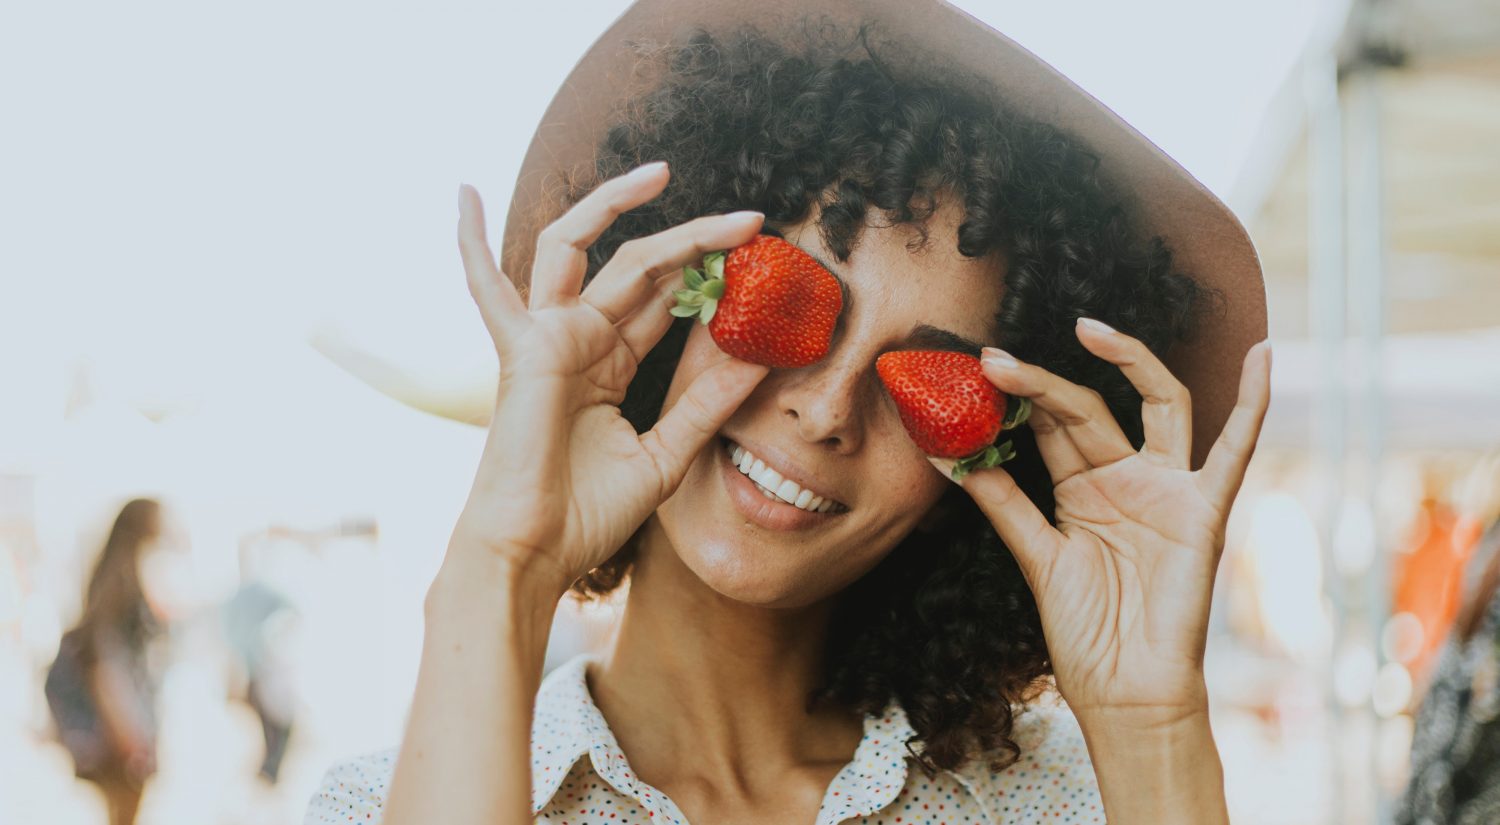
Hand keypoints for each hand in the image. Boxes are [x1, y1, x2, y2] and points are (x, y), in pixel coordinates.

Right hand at [448, 163, 768, 590]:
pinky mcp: (522, 348)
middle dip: (694, 239)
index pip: (663, 301)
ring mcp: (546, 338)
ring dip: (619, 205)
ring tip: (664, 172)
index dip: (710, 277)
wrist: (538, 552)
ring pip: (584, 248)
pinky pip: (487, 286)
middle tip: (751, 221)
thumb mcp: (667, 453)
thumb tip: (760, 358)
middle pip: (638, 266)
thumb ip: (707, 404)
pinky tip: (464, 193)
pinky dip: (470, 240)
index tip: (763, 262)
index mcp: (607, 364)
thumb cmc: (588, 513)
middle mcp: (577, 340)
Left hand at [931, 319, 1270, 721]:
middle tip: (994, 360)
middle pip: (1088, 410)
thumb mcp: (1037, 559)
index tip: (970, 376)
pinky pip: (1235, 452)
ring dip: (1126, 363)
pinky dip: (1254, 404)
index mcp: (1083, 490)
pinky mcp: (1205, 511)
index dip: (1015, 402)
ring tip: (1087, 329)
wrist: (1126, 693)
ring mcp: (1167, 490)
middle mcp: (1126, 479)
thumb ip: (1004, 505)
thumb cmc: (1085, 635)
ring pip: (1153, 406)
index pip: (1051, 428)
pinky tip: (1265, 356)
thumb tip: (953, 458)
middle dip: (1042, 384)